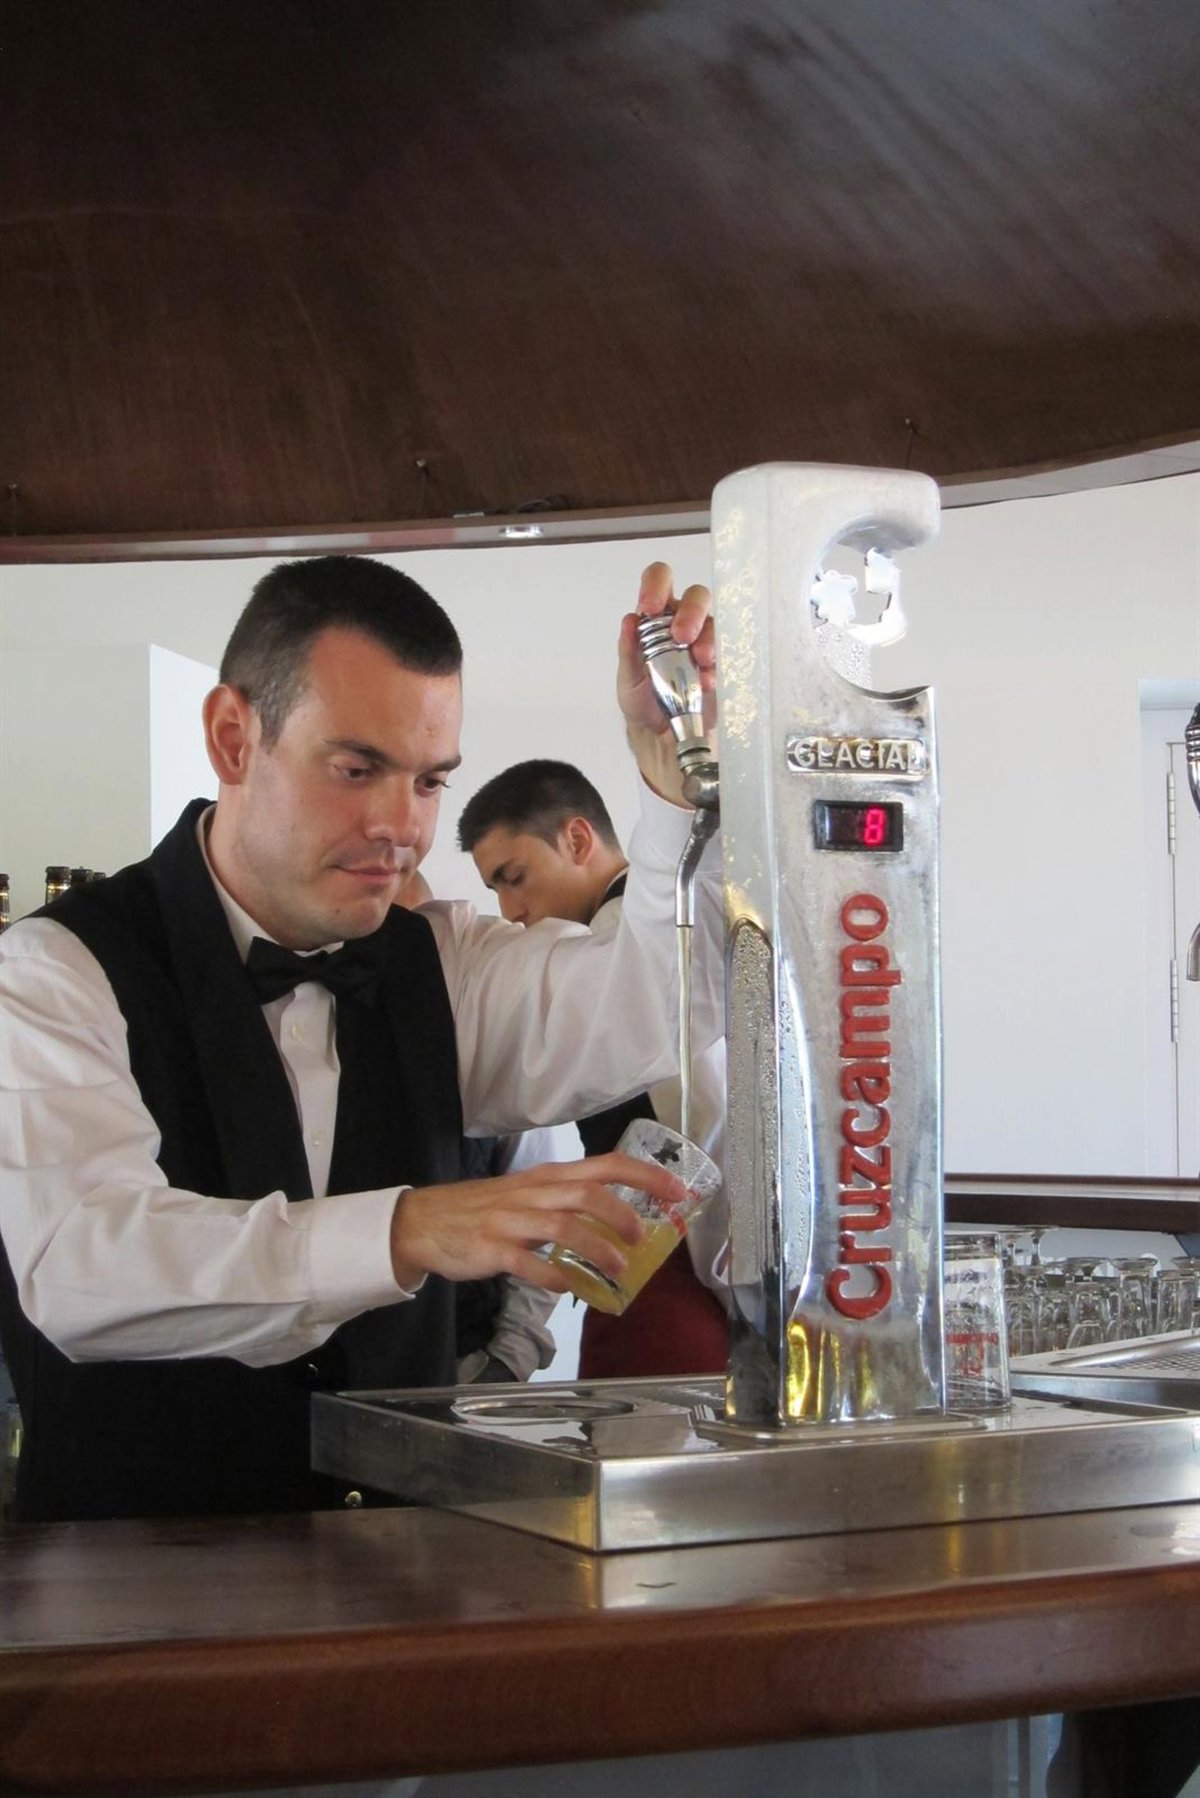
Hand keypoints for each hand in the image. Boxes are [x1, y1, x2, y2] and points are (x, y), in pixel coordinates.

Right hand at [389, 1151, 687, 1292]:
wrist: (424, 1222)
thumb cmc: (484, 1210)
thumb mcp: (530, 1195)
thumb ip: (569, 1205)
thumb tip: (619, 1225)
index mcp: (548, 1178)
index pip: (605, 1165)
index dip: (645, 1175)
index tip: (678, 1191)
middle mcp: (534, 1193)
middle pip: (588, 1193)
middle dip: (623, 1215)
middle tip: (644, 1239)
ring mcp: (511, 1220)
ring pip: (563, 1227)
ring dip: (597, 1250)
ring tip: (618, 1272)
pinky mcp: (491, 1248)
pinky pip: (527, 1263)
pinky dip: (553, 1277)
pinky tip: (569, 1289)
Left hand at [618, 562, 716, 802]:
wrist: (662, 732)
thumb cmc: (644, 699)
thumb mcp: (628, 678)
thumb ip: (628, 650)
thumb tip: (629, 621)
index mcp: (656, 616)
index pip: (659, 580)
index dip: (656, 586)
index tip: (650, 608)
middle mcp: (684, 621)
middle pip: (696, 596)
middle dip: (691, 612)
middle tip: (682, 636)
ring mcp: (706, 640)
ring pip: (715, 621)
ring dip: (708, 638)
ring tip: (700, 660)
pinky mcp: (722, 662)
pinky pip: (727, 653)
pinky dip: (716, 666)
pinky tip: (706, 682)